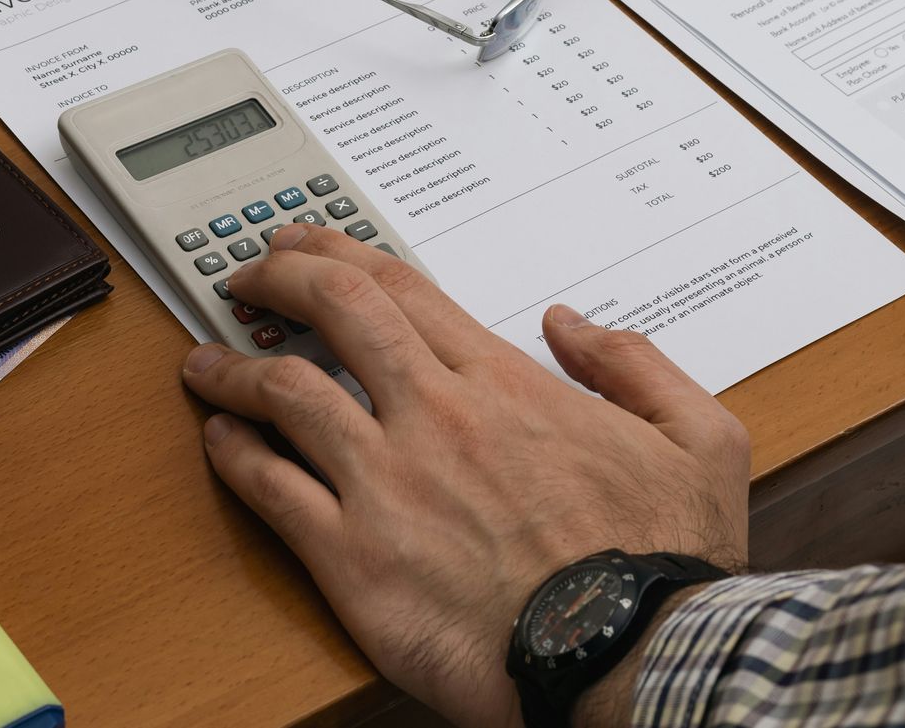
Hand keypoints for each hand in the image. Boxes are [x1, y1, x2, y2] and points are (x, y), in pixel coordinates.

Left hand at [180, 224, 749, 726]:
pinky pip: (272, 490)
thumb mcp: (699, 437)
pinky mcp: (355, 559)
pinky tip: (218, 441)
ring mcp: (388, 484)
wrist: (628, 659)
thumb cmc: (662, 563)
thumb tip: (574, 324)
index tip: (306, 244)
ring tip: (205, 360)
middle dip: (279, 276)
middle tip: (248, 274)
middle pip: (335, 312)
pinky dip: (234, 455)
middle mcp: (436, 417)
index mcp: (506, 384)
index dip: (341, 253)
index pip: (402, 290)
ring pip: (286, 393)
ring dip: (235, 366)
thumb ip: (634, 363)